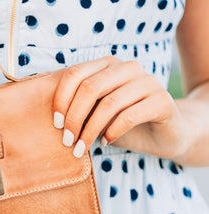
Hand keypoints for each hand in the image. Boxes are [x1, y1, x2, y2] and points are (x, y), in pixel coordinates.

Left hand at [52, 56, 187, 159]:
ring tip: (82, 148)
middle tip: (67, 141)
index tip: (55, 125)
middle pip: (89, 88)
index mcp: (107, 65)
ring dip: (91, 130)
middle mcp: (127, 67)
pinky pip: (130, 115)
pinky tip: (106, 142)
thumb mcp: (96, 113)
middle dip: (74, 118)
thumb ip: (78, 107)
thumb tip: (49, 116)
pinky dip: (113, 132)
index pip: (75, 73)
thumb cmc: (122, 124)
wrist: (164, 134)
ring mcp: (148, 81)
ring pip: (109, 103)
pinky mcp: (162, 100)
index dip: (61, 99)